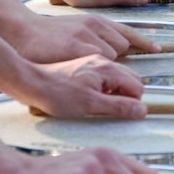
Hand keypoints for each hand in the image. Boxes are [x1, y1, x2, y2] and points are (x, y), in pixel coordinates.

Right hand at [13, 13, 159, 62]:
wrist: (24, 31)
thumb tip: (114, 49)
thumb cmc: (51, 34)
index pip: (128, 30)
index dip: (144, 41)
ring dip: (104, 65)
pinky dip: (94, 69)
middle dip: (117, 57)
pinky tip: (80, 68)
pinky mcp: (78, 47)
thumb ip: (97, 35)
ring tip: (83, 65)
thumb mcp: (79, 28)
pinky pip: (98, 61)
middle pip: (123, 45)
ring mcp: (88, 35)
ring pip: (112, 55)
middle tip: (99, 64)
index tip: (158, 48)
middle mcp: (96, 25)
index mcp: (97, 21)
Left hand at [27, 54, 146, 117]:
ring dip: (118, 91)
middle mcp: (104, 61)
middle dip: (128, 95)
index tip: (120, 112)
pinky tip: (92, 94)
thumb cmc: (57, 94)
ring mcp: (95, 61)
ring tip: (99, 101)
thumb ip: (119, 107)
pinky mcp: (87, 64)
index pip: (137, 86)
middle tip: (110, 107)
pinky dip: (107, 85)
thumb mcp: (90, 105)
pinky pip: (108, 74)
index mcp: (108, 69)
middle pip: (132, 79)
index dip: (133, 102)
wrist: (31, 83)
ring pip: (121, 76)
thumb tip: (141, 110)